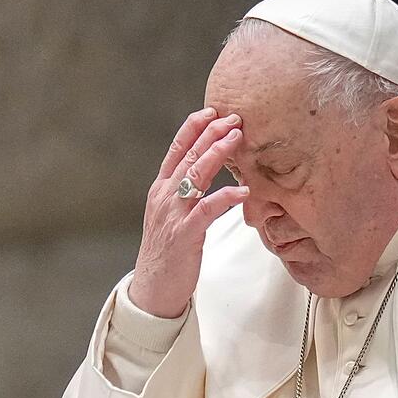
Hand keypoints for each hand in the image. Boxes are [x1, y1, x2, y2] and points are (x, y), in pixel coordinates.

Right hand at [129, 107, 247, 317]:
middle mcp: (164, 196)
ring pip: (195, 175)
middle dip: (211, 133)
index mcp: (161, 189)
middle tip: (234, 117)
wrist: (153, 288)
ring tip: (237, 139)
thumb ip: (186, 190)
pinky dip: (225, 197)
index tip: (212, 110)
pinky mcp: (184, 234)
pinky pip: (207, 210)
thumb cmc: (168, 250)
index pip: (176, 149)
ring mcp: (172, 214)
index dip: (193, 127)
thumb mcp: (172, 214)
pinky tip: (243, 190)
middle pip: (188, 156)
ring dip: (217, 154)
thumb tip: (208, 168)